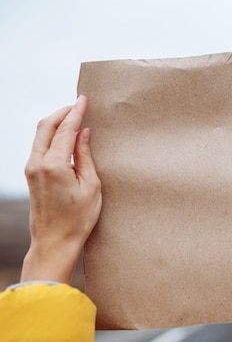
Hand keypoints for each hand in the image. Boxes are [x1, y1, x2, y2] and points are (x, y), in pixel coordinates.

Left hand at [21, 95, 101, 283]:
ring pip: (40, 135)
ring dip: (56, 123)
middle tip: (78, 104)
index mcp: (54, 165)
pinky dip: (52, 135)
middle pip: (46, 126)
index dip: (76, 113)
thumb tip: (83, 133)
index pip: (65, 130)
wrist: (54, 241)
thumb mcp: (91, 186)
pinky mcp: (31, 175)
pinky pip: (40, 146)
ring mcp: (31, 169)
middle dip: (62, 112)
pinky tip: (64, 136)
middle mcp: (37, 163)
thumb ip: (85, 156)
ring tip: (73, 117)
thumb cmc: (78, 219)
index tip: (84, 99)